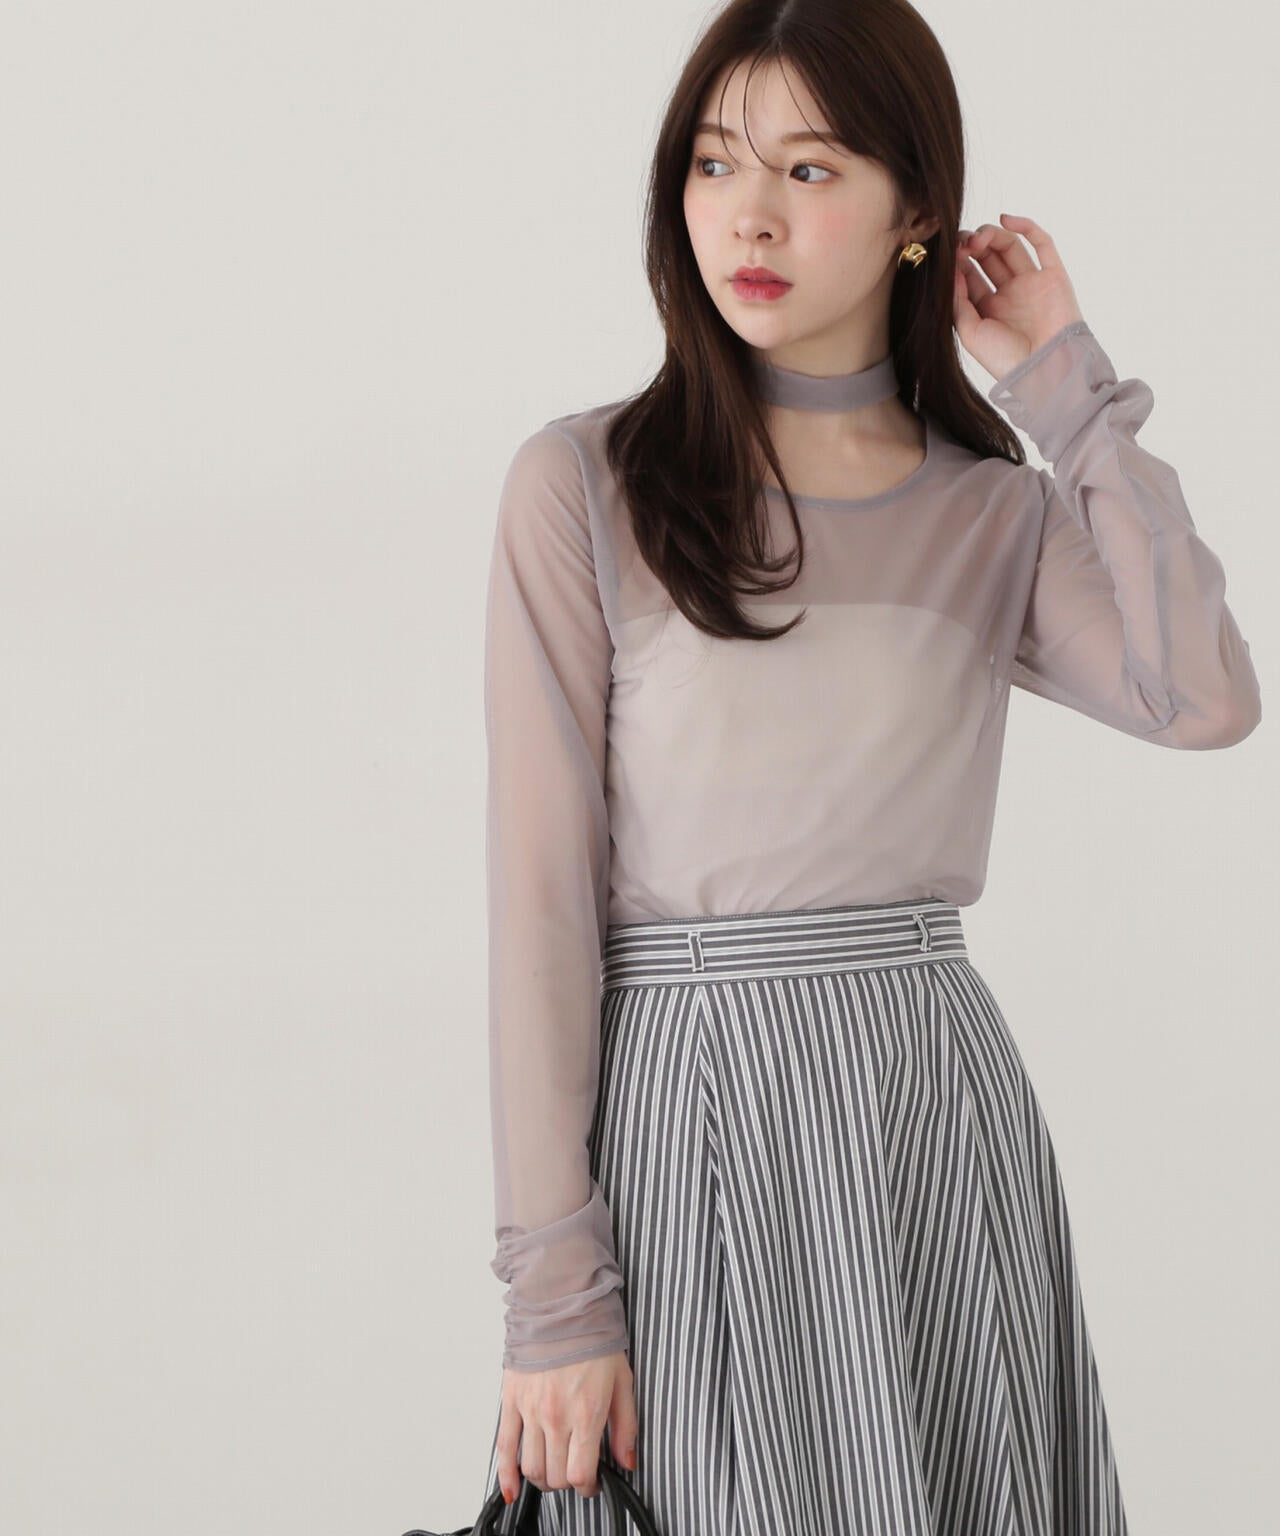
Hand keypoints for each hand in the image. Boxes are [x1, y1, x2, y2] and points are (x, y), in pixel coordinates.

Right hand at [496, 1349, 637, 1505]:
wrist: (562, 1306)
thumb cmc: (594, 1338)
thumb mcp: (623, 1380)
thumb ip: (626, 1425)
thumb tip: (627, 1461)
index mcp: (586, 1414)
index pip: (580, 1475)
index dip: (588, 1487)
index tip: (592, 1483)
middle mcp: (556, 1418)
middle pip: (555, 1477)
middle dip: (566, 1482)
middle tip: (573, 1472)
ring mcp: (531, 1411)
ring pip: (532, 1468)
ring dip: (543, 1480)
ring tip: (552, 1472)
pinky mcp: (511, 1401)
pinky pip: (504, 1447)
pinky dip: (506, 1475)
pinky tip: (512, 1489)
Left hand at [952, 213, 1085, 379]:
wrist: (1044, 368)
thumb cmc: (1005, 359)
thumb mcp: (969, 332)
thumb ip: (957, 302)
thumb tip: (951, 270)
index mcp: (988, 309)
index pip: (970, 276)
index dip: (958, 261)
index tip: (948, 253)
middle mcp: (1010, 294)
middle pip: (989, 257)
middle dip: (973, 245)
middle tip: (963, 243)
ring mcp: (1032, 283)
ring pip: (1011, 247)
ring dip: (993, 235)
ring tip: (978, 237)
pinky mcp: (1054, 276)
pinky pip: (1042, 243)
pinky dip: (1026, 226)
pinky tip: (1005, 219)